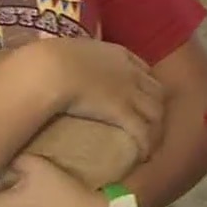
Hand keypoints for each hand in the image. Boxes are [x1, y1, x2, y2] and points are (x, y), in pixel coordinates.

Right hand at [30, 38, 164, 157]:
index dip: (145, 85)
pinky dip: (146, 144)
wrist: (50, 70)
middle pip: (156, 91)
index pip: (143, 69)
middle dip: (156, 107)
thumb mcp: (71, 52)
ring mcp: (129, 93)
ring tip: (149, 142)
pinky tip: (143, 155)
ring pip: (156, 112)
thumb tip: (66, 67)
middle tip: (149, 123)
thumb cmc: (50, 58)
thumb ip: (77, 59)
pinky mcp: (122, 113)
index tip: (140, 96)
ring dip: (155, 128)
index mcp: (117, 54)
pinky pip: (143, 131)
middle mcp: (130, 73)